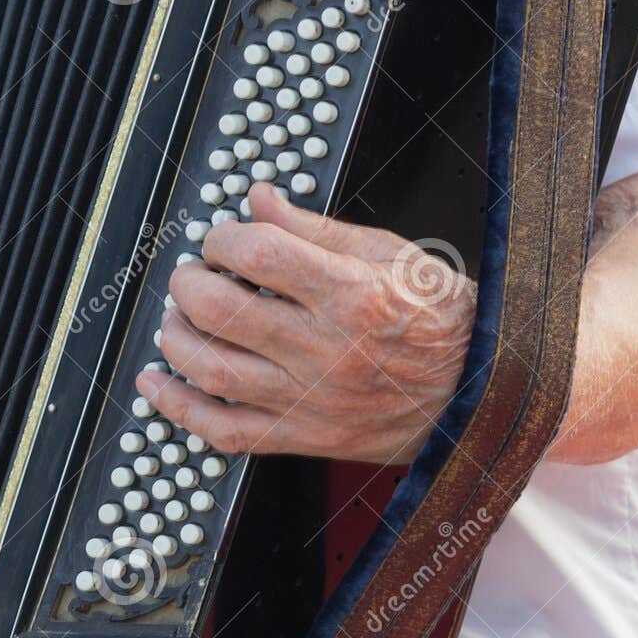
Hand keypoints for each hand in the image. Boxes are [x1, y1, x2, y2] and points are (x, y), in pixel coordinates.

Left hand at [136, 183, 477, 465]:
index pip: (258, 253)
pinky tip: (157, 384)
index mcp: (351, 293)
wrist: (479, 394)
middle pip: (220, 310)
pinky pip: (223, 431)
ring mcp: (311, 399)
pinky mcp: (304, 437)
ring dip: (174, 338)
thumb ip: (318, 230)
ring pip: (210, 369)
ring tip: (176, 320)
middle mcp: (326, 349)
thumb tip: (260, 200)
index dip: (224, 237)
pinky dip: (178, 408)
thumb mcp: (391, 255)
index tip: (223, 238)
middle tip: (193, 275)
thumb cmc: (442, 321)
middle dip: (188, 283)